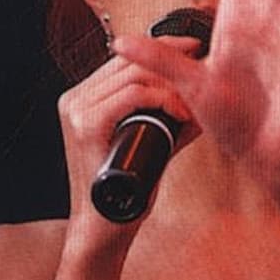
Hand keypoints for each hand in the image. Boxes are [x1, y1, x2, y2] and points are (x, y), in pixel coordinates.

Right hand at [55, 37, 198, 245]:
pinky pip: (129, 96)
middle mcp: (75, 99)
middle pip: (129, 61)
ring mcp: (76, 111)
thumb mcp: (151, 146)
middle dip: (171, 57)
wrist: (103, 232)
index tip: (194, 49)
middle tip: (203, 65)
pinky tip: (181, 113)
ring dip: (171, 83)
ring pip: (132, 75)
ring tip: (195, 101)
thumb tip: (204, 105)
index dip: (162, 47)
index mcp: (83, 99)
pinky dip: (161, 100)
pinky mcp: (85, 127)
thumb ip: (170, 123)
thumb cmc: (126, 194)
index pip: (125, 59)